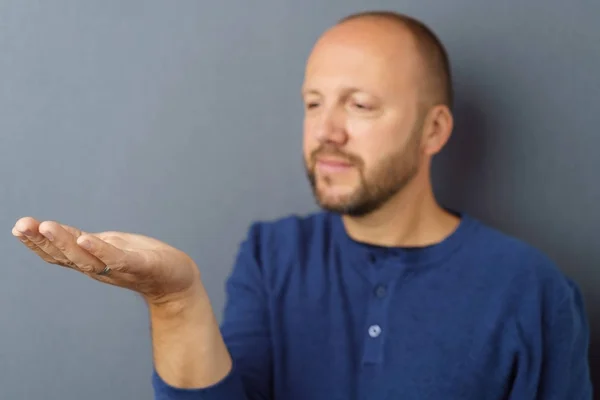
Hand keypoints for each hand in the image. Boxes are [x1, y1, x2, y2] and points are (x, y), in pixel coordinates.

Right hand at [11, 217, 200, 304]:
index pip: (58, 254)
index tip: (18, 227)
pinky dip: (101, 249)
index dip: (37, 243)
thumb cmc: (141, 260)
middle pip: (67, 256)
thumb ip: (82, 241)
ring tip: (47, 226)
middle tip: (23, 225)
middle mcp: (100, 268)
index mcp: (91, 262)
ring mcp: (120, 269)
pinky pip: (118, 259)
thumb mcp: (108, 246)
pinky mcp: (141, 266)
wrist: (176, 280)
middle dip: (43, 241)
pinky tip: (86, 238)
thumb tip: (50, 229)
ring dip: (66, 242)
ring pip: (87, 258)